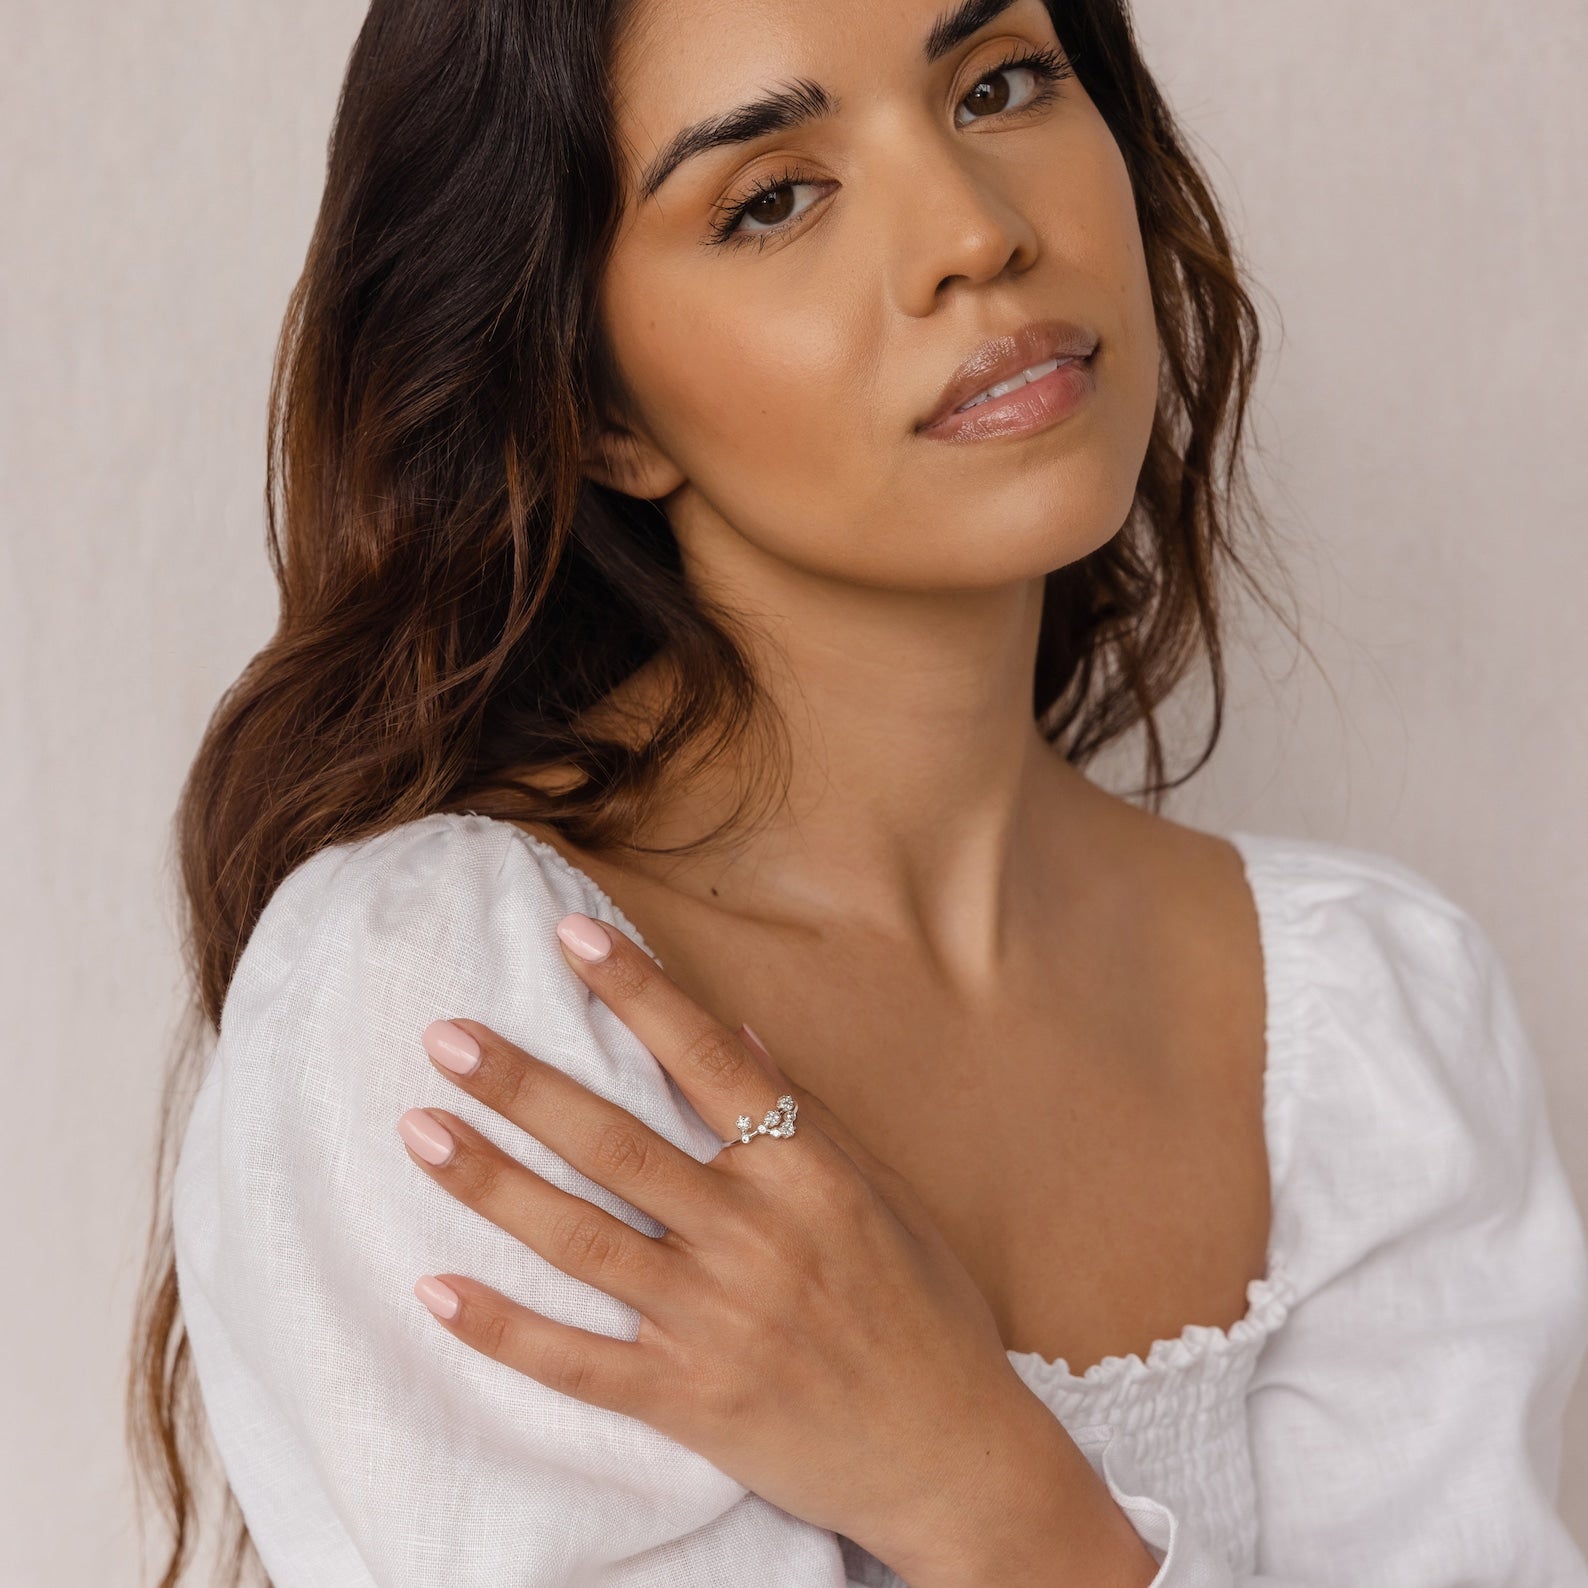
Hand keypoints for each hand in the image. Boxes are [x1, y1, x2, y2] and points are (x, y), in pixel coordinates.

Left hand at [396, 909, 1151, 1582]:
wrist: (953, 1459)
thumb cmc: (926, 1313)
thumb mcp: (885, 1197)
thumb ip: (807, 1114)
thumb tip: (738, 1032)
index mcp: (806, 1175)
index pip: (706, 1063)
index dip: (638, 993)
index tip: (573, 937)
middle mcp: (754, 1237)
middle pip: (617, 1145)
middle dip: (525, 1085)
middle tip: (445, 1036)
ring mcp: (715, 1321)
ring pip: (581, 1240)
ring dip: (492, 1184)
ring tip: (419, 1128)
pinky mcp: (688, 1400)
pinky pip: (578, 1361)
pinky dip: (504, 1328)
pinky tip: (434, 1288)